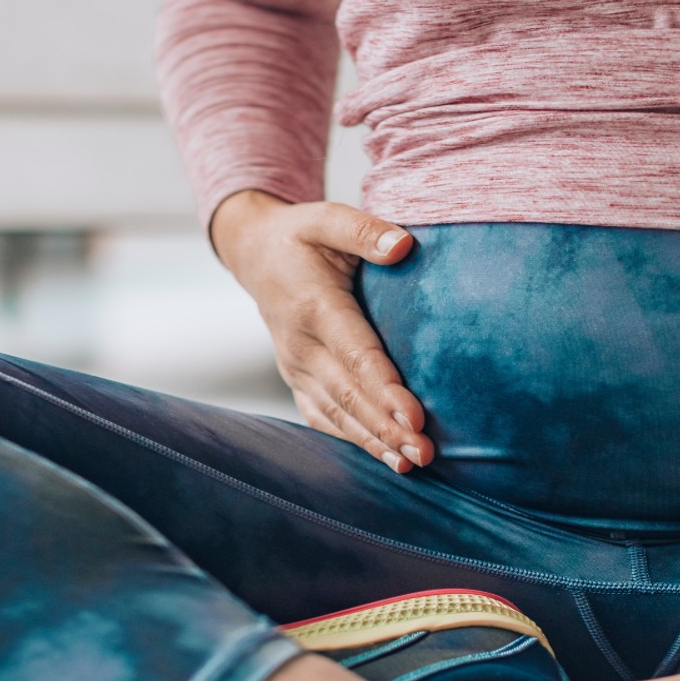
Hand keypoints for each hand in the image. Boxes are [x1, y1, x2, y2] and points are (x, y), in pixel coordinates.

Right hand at [210, 189, 433, 472]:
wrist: (255, 253)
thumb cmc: (300, 235)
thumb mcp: (326, 218)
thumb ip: (364, 230)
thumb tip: (404, 246)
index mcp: (313, 307)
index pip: (355, 355)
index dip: (385, 389)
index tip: (415, 417)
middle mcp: (300, 345)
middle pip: (348, 394)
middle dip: (386, 427)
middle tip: (424, 452)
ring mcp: (295, 367)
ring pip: (337, 413)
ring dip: (374, 441)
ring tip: (411, 463)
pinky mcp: (297, 379)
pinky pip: (324, 416)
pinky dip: (353, 439)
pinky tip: (385, 457)